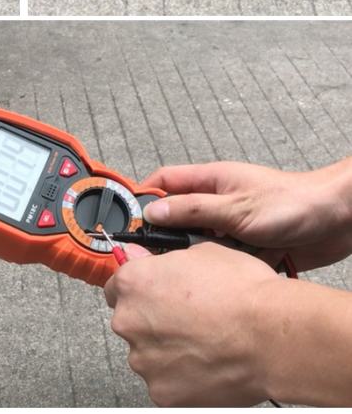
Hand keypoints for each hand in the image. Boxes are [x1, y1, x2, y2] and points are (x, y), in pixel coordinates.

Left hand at [104, 243, 282, 405]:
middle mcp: (129, 320)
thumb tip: (141, 257)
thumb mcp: (199, 252)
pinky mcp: (162, 392)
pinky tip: (206, 363)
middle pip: (130, 320)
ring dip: (165, 348)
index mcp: (133, 283)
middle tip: (187, 318)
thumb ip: (159, 259)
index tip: (152, 293)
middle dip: (152, 319)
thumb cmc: (242, 292)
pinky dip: (180, 376)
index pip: (116, 286)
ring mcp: (144, 360)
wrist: (272, 336)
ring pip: (147, 353)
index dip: (138, 289)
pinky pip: (164, 381)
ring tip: (203, 341)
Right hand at [140, 159, 351, 270]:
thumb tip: (154, 212)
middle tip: (153, 254)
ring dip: (196, 254)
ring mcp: (231, 224)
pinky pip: (221, 258)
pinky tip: (217, 279)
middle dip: (167, 234)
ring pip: (199, 241)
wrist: (338, 220)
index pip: (165, 181)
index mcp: (211, 180)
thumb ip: (194, 210)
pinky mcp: (247, 246)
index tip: (128, 216)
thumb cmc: (293, 202)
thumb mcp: (236, 208)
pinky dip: (219, 268)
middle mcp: (217, 201)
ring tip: (188, 269)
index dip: (145, 196)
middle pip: (178, 215)